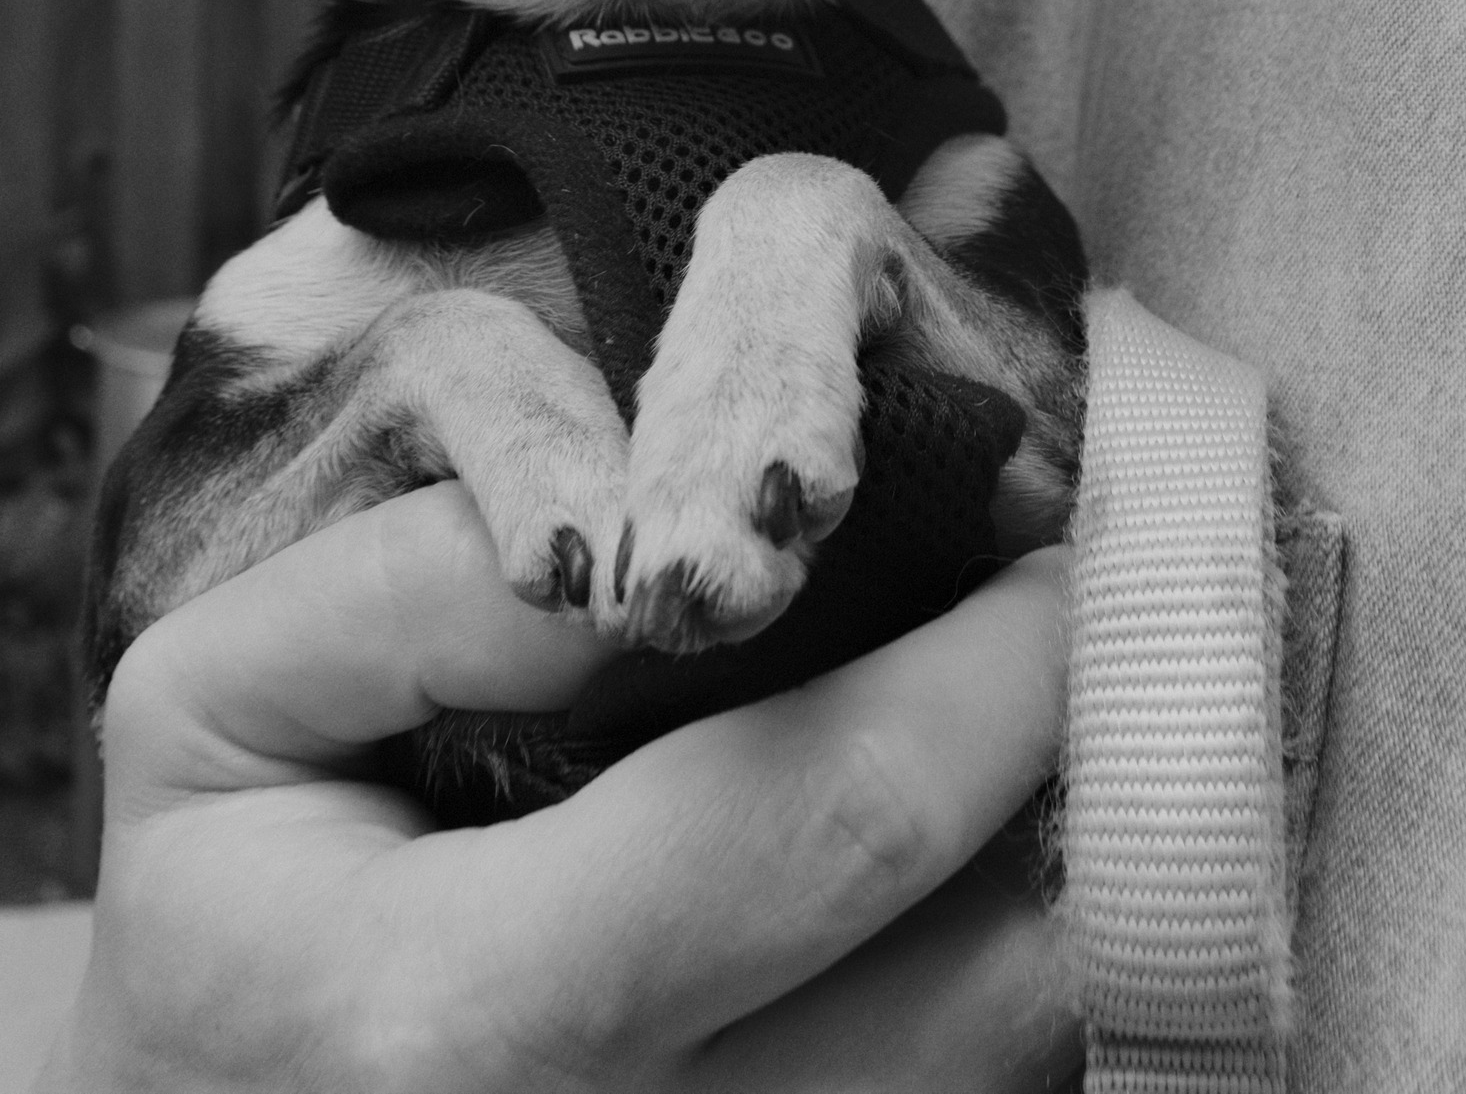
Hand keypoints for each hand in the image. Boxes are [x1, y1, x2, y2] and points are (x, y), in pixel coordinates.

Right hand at [40, 484, 1077, 1091]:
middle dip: (1086, 765)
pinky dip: (996, 966)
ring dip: (1070, 873)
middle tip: (1121, 616)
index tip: (1051, 545)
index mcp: (467, 1020)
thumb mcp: (230, 691)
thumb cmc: (222, 906)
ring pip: (1004, 1065)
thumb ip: (436, 579)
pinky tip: (975, 858)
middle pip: (986, 982)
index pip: (833, 815)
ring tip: (1061, 721)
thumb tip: (666, 546)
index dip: (990, 667)